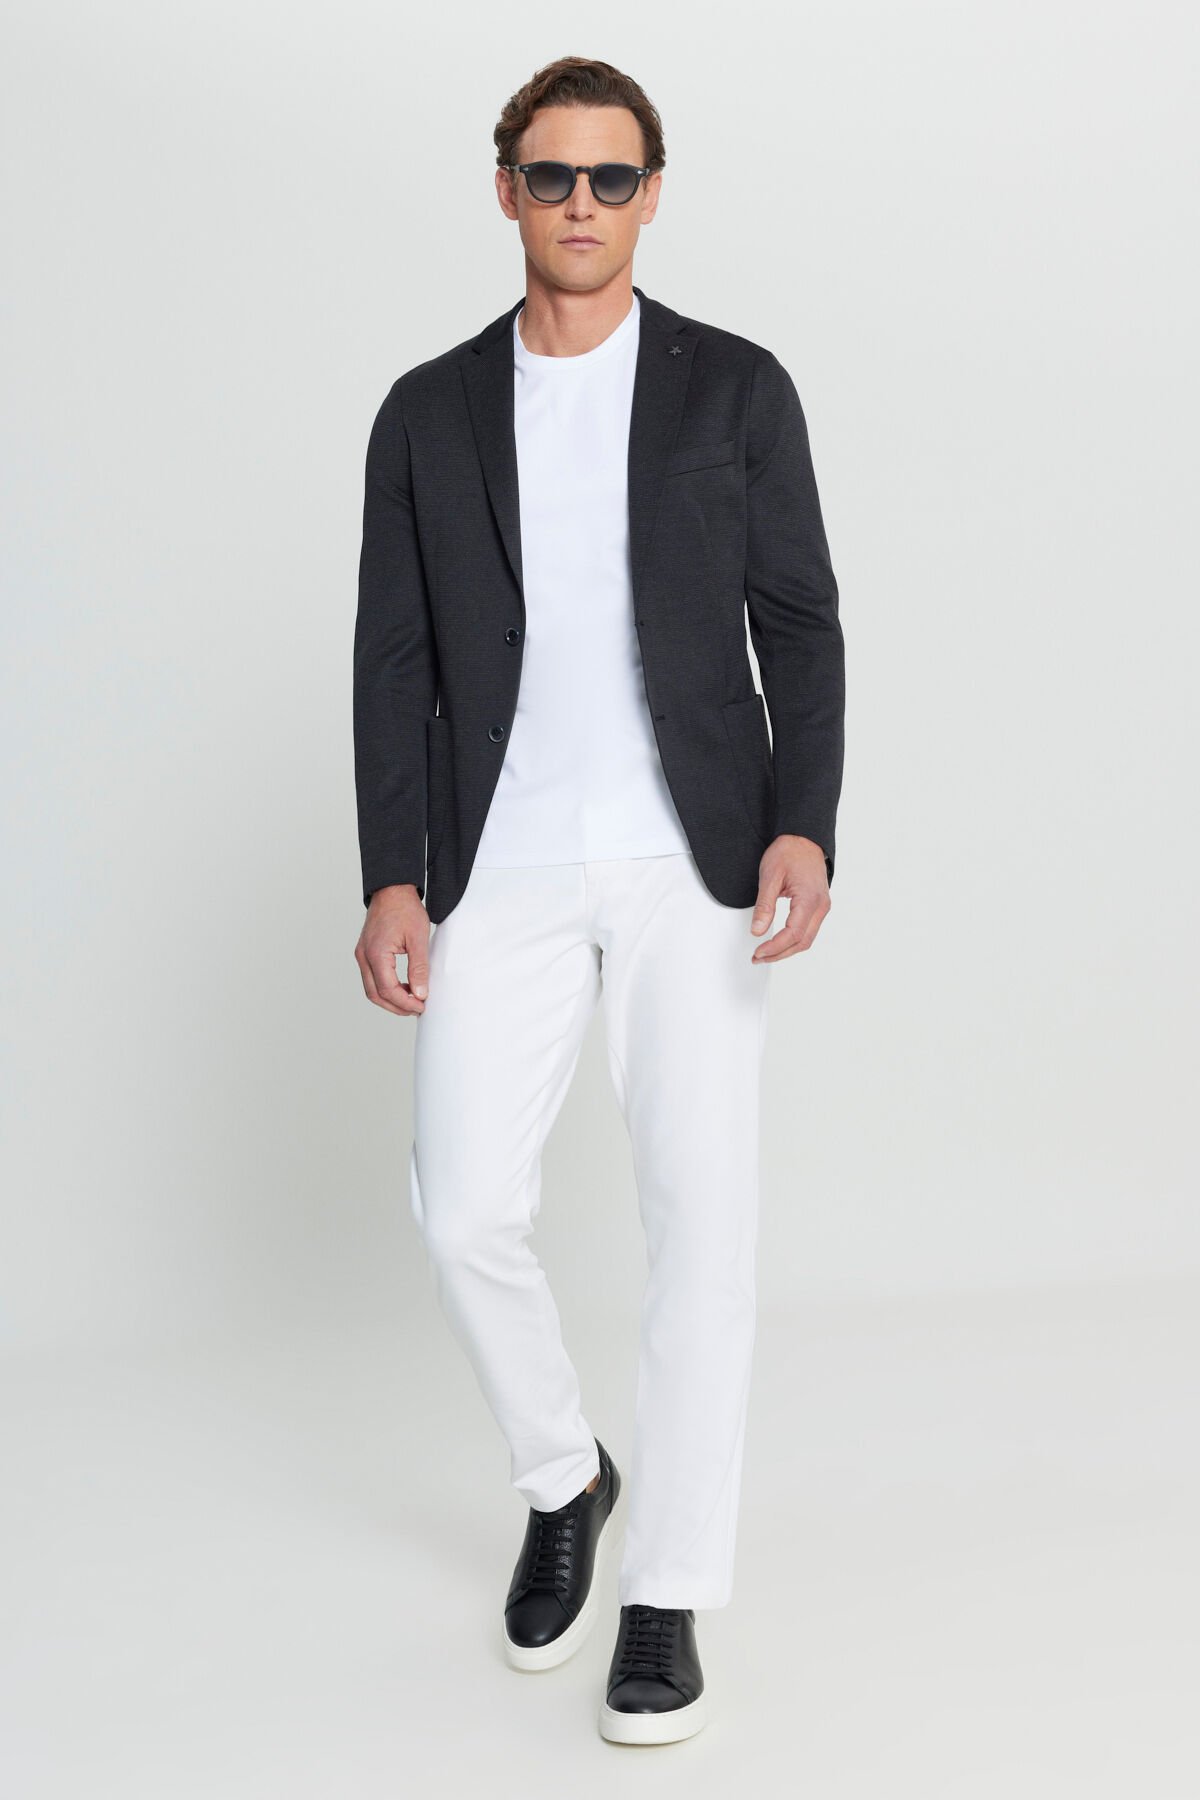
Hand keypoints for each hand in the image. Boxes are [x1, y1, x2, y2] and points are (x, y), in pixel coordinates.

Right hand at [355, 885, 429, 1014]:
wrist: (392, 890)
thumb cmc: (405, 909)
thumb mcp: (418, 938)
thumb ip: (419, 968)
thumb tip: (421, 993)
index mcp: (376, 953)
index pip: (388, 989)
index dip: (405, 1003)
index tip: (421, 1006)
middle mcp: (364, 956)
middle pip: (375, 994)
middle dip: (396, 1006)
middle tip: (417, 1009)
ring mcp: (362, 955)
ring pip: (371, 989)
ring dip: (390, 999)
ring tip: (411, 1001)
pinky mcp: (365, 953)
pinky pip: (371, 978)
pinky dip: (385, 988)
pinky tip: (402, 988)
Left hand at [749, 836, 830, 962]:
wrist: (803, 837)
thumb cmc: (789, 852)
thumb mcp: (770, 877)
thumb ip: (764, 906)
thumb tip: (757, 931)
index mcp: (809, 899)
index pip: (793, 934)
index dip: (774, 948)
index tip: (758, 953)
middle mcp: (820, 906)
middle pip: (802, 942)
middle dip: (779, 954)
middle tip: (758, 958)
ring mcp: (822, 906)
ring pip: (807, 939)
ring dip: (786, 949)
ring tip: (765, 953)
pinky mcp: (819, 906)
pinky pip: (808, 930)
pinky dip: (793, 940)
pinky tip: (779, 942)